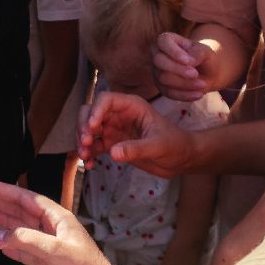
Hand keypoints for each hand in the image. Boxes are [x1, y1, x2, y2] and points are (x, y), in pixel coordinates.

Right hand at [0, 175, 123, 264]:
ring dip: (7, 221)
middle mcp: (57, 231)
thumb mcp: (56, 253)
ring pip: (25, 230)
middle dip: (3, 200)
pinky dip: (14, 246)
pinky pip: (28, 251)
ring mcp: (55, 248)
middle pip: (24, 210)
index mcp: (60, 220)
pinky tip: (3, 245)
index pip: (27, 199)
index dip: (4, 190)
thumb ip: (26, 240)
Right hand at [78, 91, 196, 176]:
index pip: (106, 100)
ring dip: (82, 141)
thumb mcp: (158, 146)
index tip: (92, 127)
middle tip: (85, 143)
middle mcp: (119, 115)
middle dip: (83, 126)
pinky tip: (90, 165)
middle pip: (91, 112)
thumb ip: (136, 148)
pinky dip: (89, 154)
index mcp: (131, 106)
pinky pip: (94, 146)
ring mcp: (114, 129)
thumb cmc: (175, 145)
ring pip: (88, 129)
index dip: (95, 110)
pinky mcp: (112, 144)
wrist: (181, 159)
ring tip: (85, 156)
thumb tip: (113, 152)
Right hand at [153, 32, 218, 99]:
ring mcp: (157, 71)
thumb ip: (198, 53)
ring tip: (203, 84)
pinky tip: (199, 94)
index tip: (190, 61)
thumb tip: (190, 62)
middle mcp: (157, 54)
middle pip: (159, 61)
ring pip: (163, 78)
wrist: (207, 74)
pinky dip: (185, 95)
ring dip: (185, 84)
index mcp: (166, 40)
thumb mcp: (205, 51)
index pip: (163, 42)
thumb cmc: (204, 58)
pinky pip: (168, 92)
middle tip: (195, 74)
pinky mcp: (161, 86)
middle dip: (178, 70)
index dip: (174, 52)